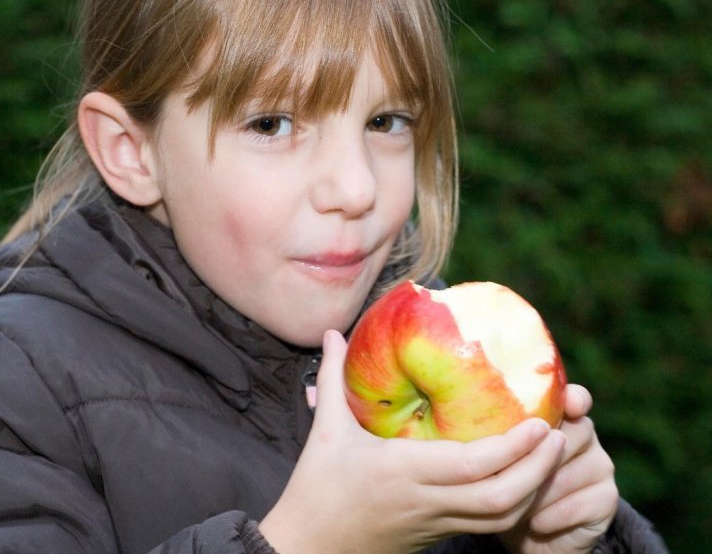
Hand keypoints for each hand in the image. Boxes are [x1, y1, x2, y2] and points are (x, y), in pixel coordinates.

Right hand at [259, 330, 566, 553]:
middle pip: (503, 499)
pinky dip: (514, 504)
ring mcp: (436, 523)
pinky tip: (520, 479)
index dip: (515, 447)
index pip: (474, 466)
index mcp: (403, 472)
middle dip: (539, 469)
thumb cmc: (315, 489)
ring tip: (548, 454)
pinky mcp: (436, 535)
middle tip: (558, 434)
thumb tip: (333, 334)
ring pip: (502, 519)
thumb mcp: (325, 432)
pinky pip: (487, 525)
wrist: (308, 548)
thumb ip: (333, 379)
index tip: (540, 421)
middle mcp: (427, 501)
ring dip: (533, 489)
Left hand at [499, 385, 618, 552]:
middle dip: (532, 461)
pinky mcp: (607, 499)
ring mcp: (600, 466)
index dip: (573, 399)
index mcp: (559, 416)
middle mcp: (585, 435)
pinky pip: (576, 505)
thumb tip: (457, 412)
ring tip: (512, 506)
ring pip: (566, 475)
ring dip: (535, 494)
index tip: (568, 406)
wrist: (528, 532)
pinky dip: (549, 516)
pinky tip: (534, 523)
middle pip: (567, 437)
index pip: (574, 398)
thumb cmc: (504, 484)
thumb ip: (492, 433)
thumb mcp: (493, 455)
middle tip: (504, 478)